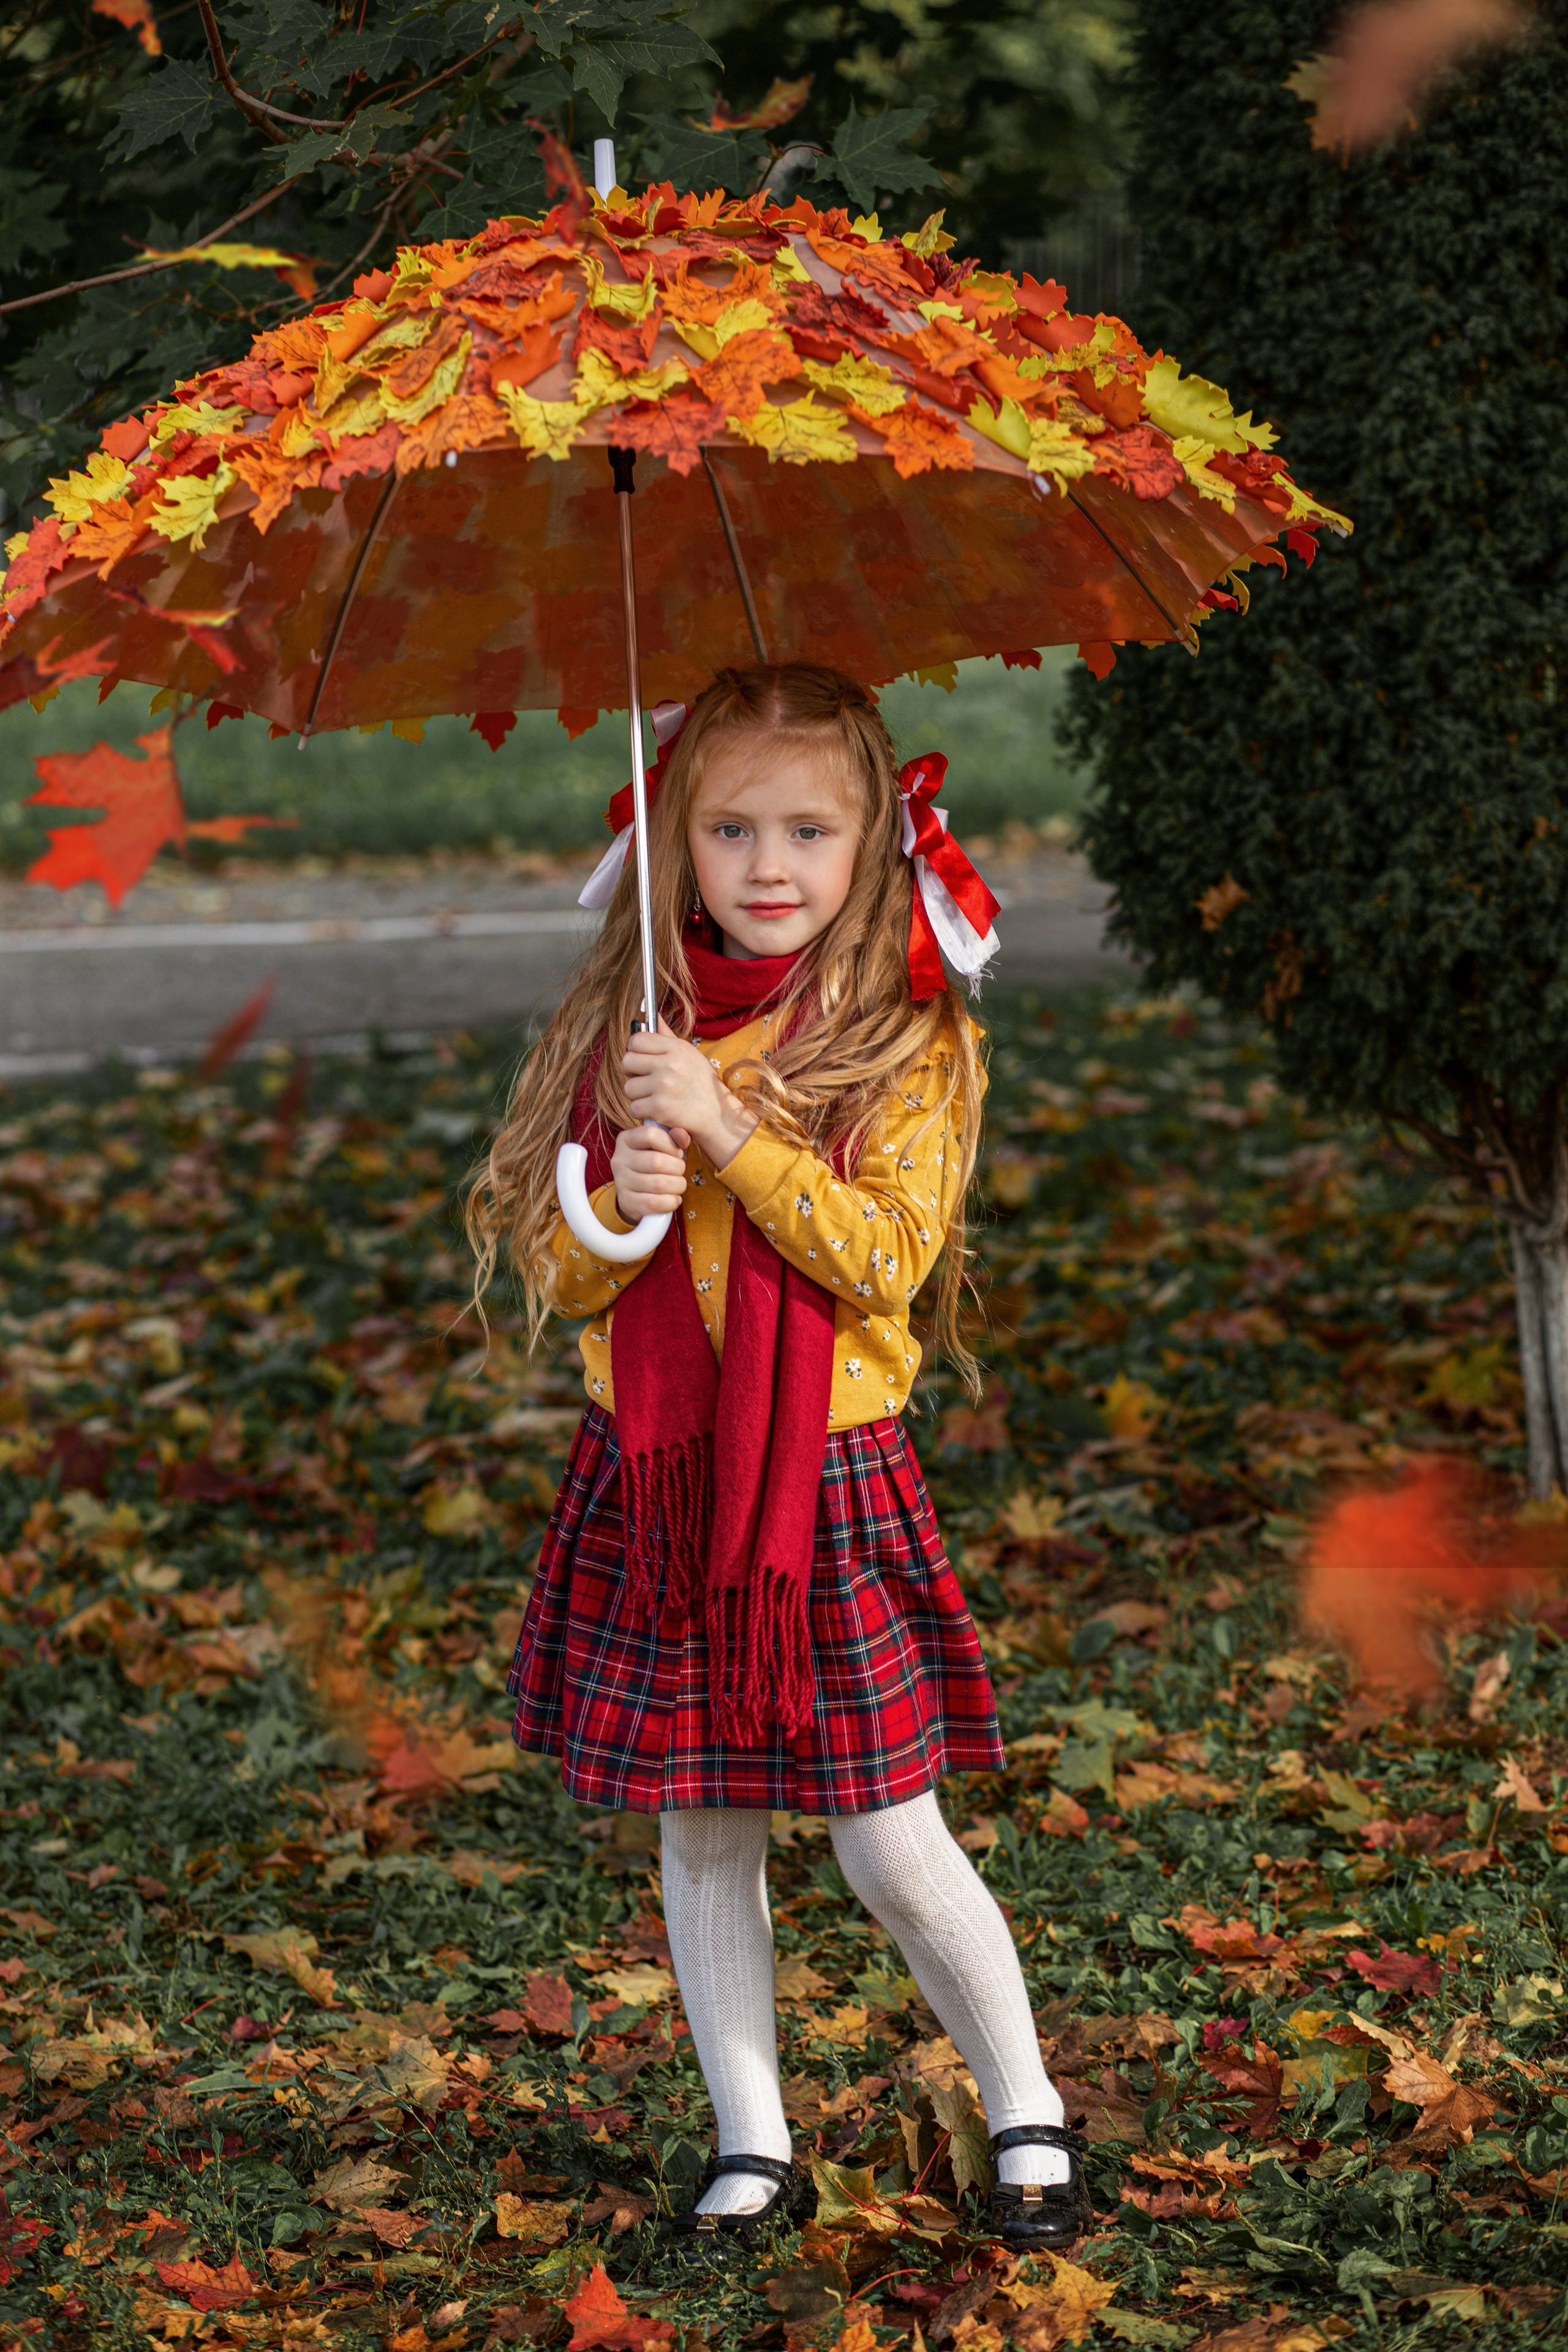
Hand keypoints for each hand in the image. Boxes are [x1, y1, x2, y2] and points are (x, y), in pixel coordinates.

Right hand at [612, 1121, 689, 1222]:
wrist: (639, 1193)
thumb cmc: (656, 1165)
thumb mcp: (666, 1147)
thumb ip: (676, 1138)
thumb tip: (682, 1135)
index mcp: (627, 1139)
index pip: (650, 1135)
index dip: (671, 1144)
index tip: (678, 1152)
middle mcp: (619, 1159)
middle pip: (656, 1161)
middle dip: (678, 1168)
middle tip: (680, 1171)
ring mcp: (620, 1181)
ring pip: (658, 1184)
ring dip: (677, 1186)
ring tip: (679, 1185)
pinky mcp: (625, 1202)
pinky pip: (654, 1203)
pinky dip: (670, 1202)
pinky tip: (674, 1199)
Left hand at [622, 1029, 758, 1169]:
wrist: (718, 1116)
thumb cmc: (701, 1084)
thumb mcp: (690, 1055)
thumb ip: (667, 1037)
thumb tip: (653, 1015)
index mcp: (677, 1049)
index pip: (636, 1040)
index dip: (635, 1051)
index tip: (643, 1061)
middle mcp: (670, 1065)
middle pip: (627, 1062)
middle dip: (632, 1073)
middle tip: (645, 1081)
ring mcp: (663, 1087)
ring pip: (628, 1088)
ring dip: (638, 1096)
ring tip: (654, 1097)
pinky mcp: (659, 1108)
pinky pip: (633, 1108)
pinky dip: (642, 1112)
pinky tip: (656, 1111)